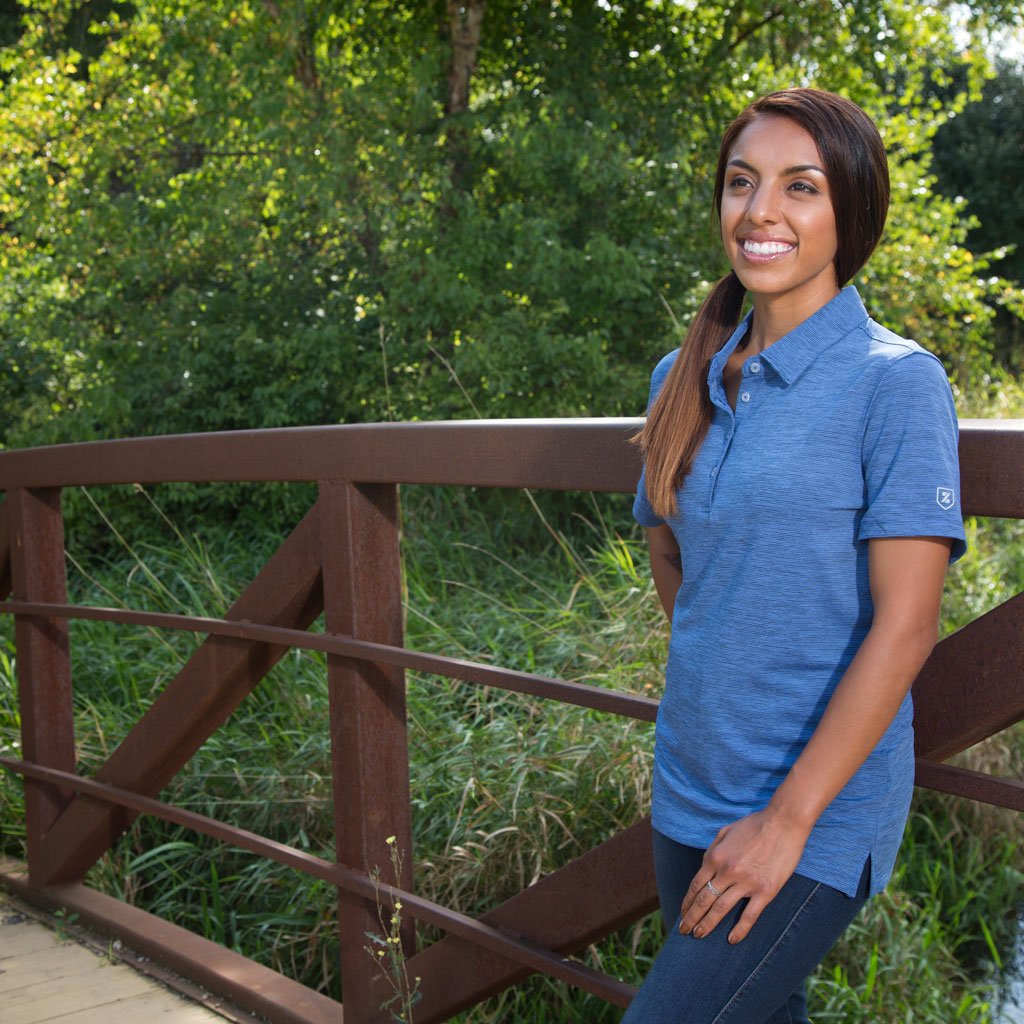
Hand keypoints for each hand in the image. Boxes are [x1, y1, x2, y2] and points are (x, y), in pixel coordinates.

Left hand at [678, 808, 809, 943]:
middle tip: (684, 930)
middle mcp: (727, 871)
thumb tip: (705, 866)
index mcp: (715, 856)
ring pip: (721, 910)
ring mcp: (746, 883)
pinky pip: (749, 916)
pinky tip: (732, 940)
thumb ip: (713, 850)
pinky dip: (740, 930)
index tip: (682, 913)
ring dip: (707, 924)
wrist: (783, 823)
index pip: (696, 885)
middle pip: (704, 900)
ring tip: (698, 935)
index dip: (687, 901)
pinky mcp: (765, 891)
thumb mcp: (725, 831)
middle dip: (691, 917)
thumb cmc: (754, 825)